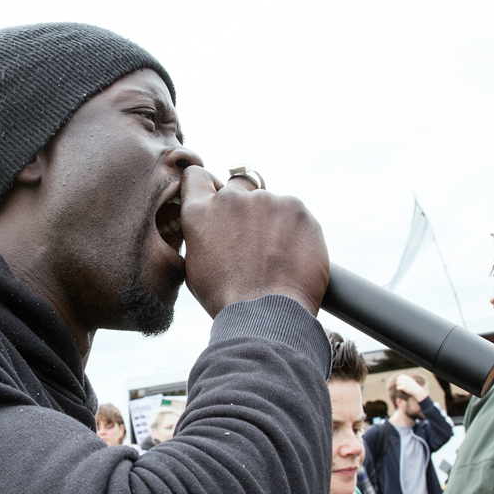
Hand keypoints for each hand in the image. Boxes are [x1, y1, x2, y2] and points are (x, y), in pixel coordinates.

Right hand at [178, 165, 328, 317]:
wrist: (265, 316)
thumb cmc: (228, 300)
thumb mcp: (197, 267)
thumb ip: (203, 234)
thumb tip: (214, 227)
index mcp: (200, 212)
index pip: (197, 177)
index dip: (208, 187)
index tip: (219, 201)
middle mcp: (231, 198)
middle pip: (239, 187)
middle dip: (246, 207)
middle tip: (255, 239)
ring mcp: (266, 200)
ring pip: (271, 203)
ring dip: (273, 222)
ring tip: (277, 258)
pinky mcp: (297, 208)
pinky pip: (295, 214)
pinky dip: (296, 231)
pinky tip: (293, 258)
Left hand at [395, 374, 426, 400]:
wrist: (417, 390)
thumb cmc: (414, 386)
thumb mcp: (411, 380)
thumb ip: (406, 378)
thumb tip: (400, 376)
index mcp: (407, 377)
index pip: (400, 376)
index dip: (399, 379)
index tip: (400, 382)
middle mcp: (405, 379)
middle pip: (398, 380)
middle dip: (398, 383)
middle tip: (400, 386)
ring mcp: (404, 383)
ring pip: (397, 383)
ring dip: (398, 386)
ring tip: (400, 388)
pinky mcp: (403, 387)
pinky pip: (398, 387)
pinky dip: (398, 389)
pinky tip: (400, 390)